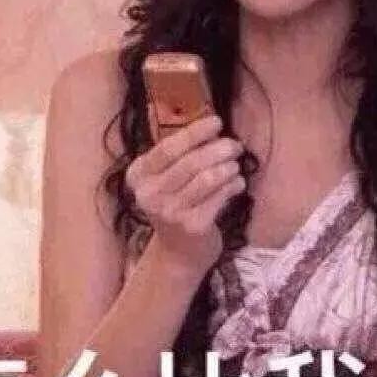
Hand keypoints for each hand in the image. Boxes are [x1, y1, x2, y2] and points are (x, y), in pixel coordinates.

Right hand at [125, 112, 245, 273]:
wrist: (178, 253)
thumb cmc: (176, 205)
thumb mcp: (165, 179)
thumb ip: (180, 155)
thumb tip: (213, 128)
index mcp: (139, 176)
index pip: (169, 148)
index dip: (196, 132)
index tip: (217, 122)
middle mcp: (150, 195)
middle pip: (192, 162)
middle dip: (219, 149)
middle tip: (235, 146)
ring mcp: (171, 212)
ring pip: (208, 178)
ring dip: (228, 167)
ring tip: (235, 166)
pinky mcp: (193, 226)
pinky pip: (220, 196)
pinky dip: (233, 185)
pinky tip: (237, 183)